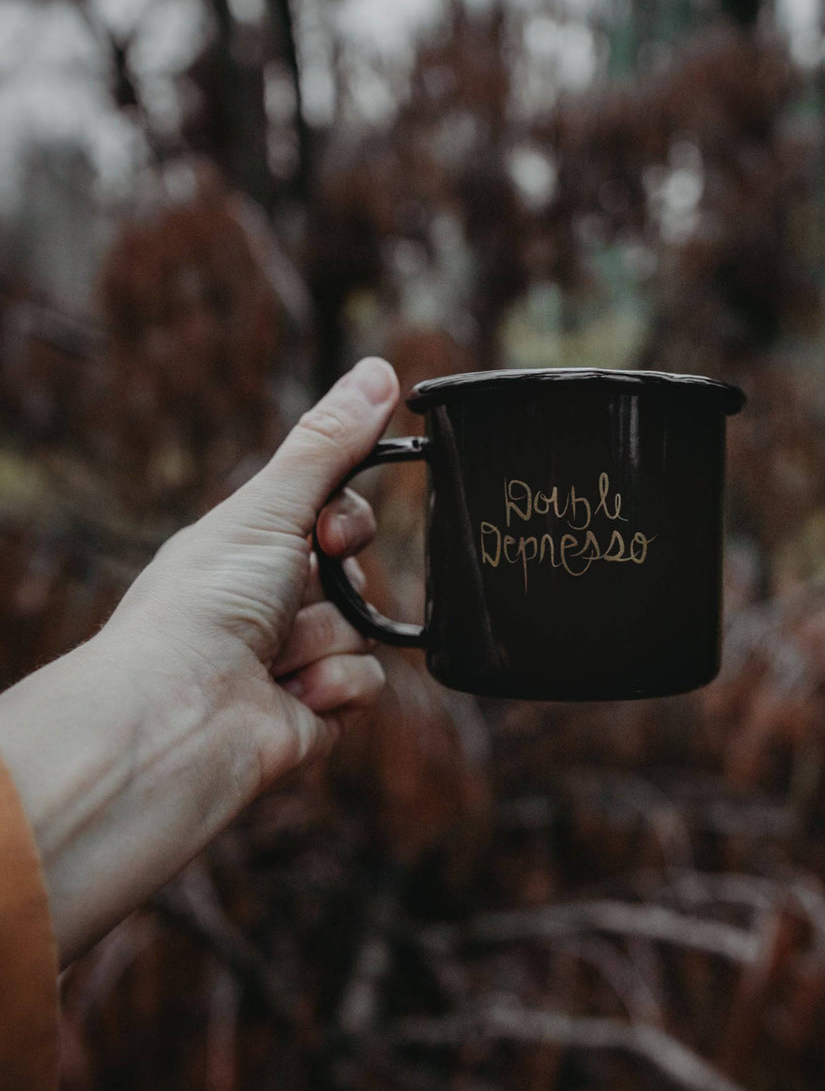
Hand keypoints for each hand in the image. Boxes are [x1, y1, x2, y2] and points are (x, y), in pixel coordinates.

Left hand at [0, 357, 399, 965]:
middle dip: (339, 584)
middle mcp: (266, 604)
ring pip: (361, 631)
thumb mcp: (270, 508)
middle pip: (354, 575)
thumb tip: (381, 371)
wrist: (176, 719)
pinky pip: (366, 683)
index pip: (330, 517)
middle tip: (302, 591)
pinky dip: (334, 687)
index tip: (336, 533)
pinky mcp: (311, 714)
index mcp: (247, 551)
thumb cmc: (200, 607)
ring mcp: (288, 661)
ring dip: (325, 641)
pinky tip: (291, 696)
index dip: (347, 521)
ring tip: (274, 660)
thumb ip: (331, 444)